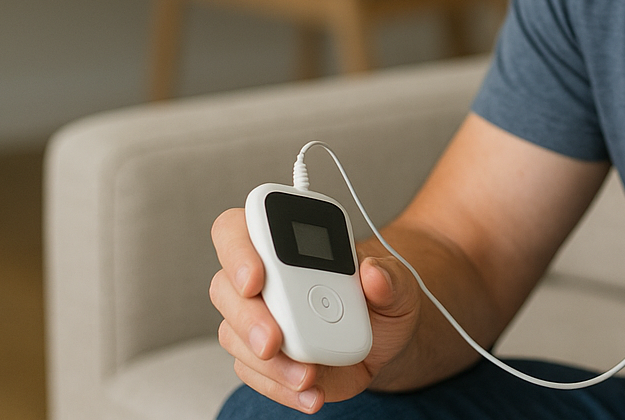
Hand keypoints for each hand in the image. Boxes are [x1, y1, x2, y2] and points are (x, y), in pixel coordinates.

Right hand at [209, 208, 422, 414]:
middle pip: (225, 289)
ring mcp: (258, 321)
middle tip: (274, 341)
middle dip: (248, 318)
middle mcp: (264, 281)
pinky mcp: (264, 360)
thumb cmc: (382, 298)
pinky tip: (312, 393)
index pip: (237, 230)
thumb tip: (374, 273)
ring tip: (307, 375)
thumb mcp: (399, 282)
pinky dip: (282, 389)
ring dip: (268, 362)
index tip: (256, 278)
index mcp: (288, 245)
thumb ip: (389, 276)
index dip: (237, 250)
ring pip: (235, 337)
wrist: (386, 340)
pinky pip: (256, 376)